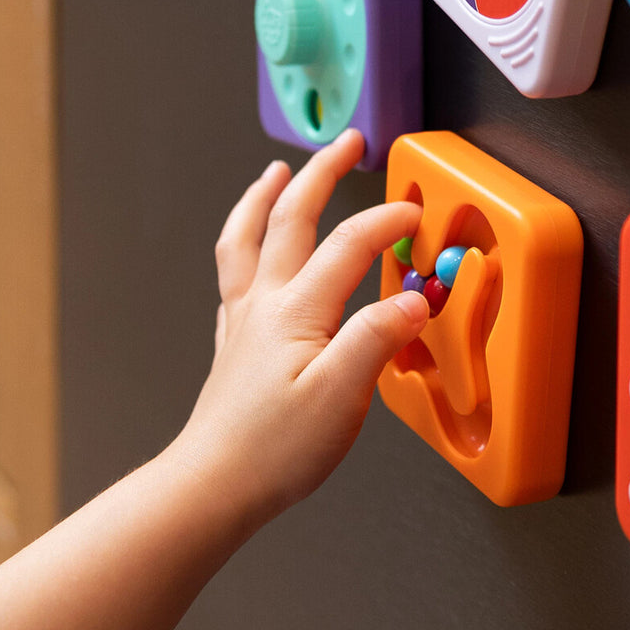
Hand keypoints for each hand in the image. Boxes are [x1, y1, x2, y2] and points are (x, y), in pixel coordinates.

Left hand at [169, 129, 426, 530]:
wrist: (212, 487)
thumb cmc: (274, 450)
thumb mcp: (342, 396)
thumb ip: (377, 338)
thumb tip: (414, 300)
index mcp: (297, 310)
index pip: (350, 244)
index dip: (388, 221)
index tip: (417, 214)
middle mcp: (266, 302)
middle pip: (292, 217)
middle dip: (323, 172)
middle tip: (346, 142)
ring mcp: (245, 319)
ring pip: (249, 237)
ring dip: (266, 196)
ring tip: (280, 170)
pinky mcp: (236, 342)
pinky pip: (235, 271)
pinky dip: (244, 241)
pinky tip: (251, 247)